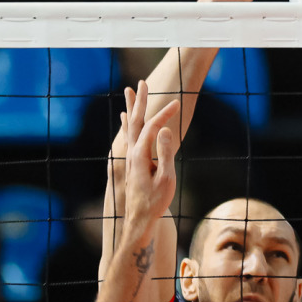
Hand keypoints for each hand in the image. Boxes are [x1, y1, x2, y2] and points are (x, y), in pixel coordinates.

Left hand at [114, 82, 180, 239]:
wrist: (139, 219)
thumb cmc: (155, 201)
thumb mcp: (166, 179)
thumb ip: (166, 153)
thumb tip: (165, 130)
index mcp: (140, 155)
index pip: (152, 127)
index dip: (164, 114)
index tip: (177, 103)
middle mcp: (131, 152)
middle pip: (135, 120)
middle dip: (140, 101)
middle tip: (142, 82)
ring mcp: (130, 157)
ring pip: (129, 126)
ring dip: (132, 107)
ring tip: (129, 91)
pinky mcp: (131, 162)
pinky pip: (128, 136)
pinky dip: (127, 123)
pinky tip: (124, 117)